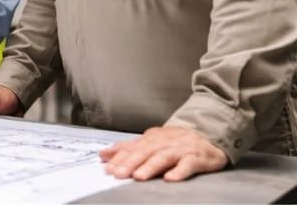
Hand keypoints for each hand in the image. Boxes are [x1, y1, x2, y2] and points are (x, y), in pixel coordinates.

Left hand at [99, 125, 227, 181]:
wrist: (209, 135)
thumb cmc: (176, 142)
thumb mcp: (150, 142)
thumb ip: (128, 149)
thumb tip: (104, 155)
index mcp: (151, 138)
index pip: (132, 147)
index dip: (119, 157)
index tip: (107, 167)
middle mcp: (164, 142)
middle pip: (145, 151)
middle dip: (130, 162)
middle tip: (118, 173)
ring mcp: (181, 149)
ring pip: (163, 157)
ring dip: (150, 166)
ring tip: (138, 176)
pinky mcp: (198, 157)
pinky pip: (188, 164)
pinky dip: (179, 171)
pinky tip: (171, 179)